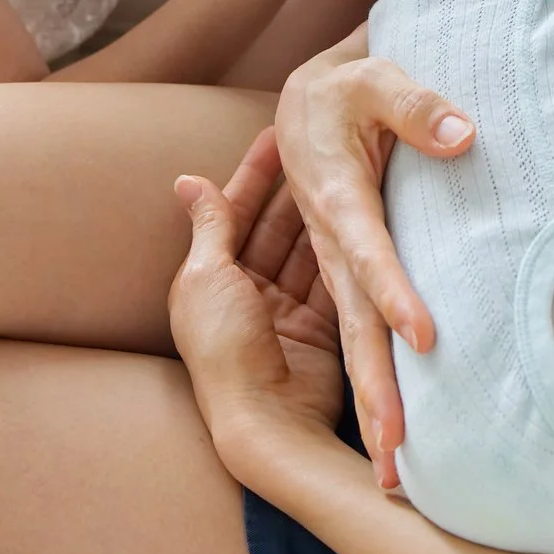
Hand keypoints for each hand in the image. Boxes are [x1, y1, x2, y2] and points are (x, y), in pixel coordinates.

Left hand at [170, 129, 344, 470]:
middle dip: (298, 187)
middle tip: (327, 143)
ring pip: (308, 248)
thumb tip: (186, 180)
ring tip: (355, 168)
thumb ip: (208, 227)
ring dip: (325, 215)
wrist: (267, 421)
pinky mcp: (322, 329)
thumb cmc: (226, 348)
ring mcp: (286, 310)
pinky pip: (334, 281)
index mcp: (210, 277)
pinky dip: (347, 253)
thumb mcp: (207, 279)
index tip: (280, 132)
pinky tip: (367, 219)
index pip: (234, 211)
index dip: (256, 173)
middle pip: (276, 227)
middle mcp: (248, 291)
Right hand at [275, 31, 473, 487]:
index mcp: (334, 192)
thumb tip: (465, 137)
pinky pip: (362, 328)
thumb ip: (416, 104)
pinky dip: (378, 377)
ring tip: (396, 466)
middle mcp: (329, 237)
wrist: (308, 96)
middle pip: (353, 319)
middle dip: (374, 385)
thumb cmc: (347, 85)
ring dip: (374, 398)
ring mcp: (336, 260)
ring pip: (354, 336)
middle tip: (396, 450)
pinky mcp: (349, 270)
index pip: (366, 248)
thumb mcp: (375, 75)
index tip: (424, 337)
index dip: (393, 291)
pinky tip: (402, 424)